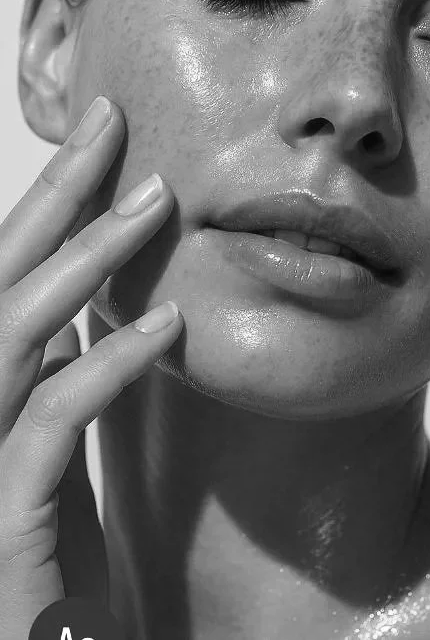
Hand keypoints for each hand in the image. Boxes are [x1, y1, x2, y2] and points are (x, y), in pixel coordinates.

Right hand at [0, 96, 182, 637]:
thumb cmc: (42, 557)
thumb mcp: (50, 450)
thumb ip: (60, 376)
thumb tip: (87, 305)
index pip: (10, 273)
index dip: (49, 200)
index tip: (100, 138)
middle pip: (1, 278)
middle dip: (54, 194)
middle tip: (109, 123)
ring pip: (15, 330)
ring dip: (86, 260)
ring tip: (153, 201)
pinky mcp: (1, 515)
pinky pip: (51, 422)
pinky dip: (106, 367)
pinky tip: (164, 327)